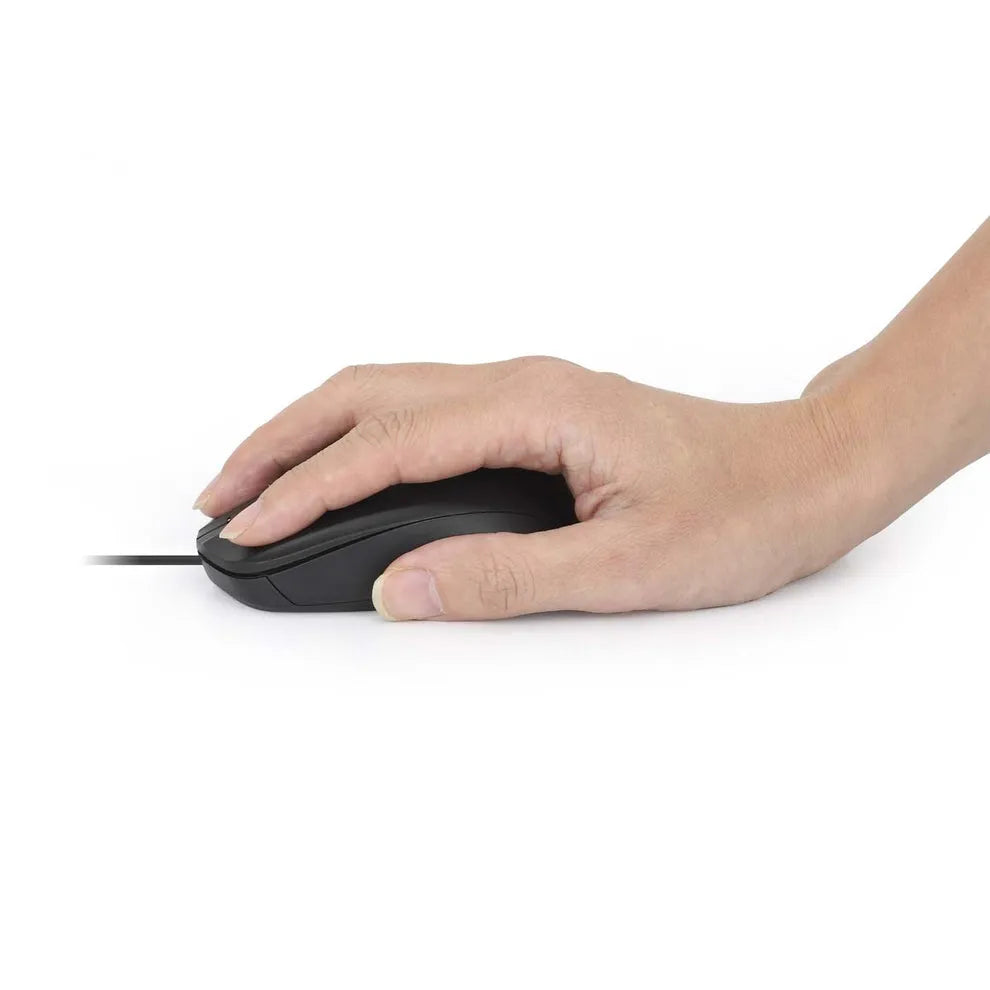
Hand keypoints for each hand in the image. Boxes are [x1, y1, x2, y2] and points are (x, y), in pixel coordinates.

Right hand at [194, 357, 874, 619]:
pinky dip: (362, 434)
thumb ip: (503, 577)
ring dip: (313, 431)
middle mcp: (519, 382)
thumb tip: (397, 588)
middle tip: (221, 493)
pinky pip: (422, 408)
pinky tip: (345, 466)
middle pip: (365, 391)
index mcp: (534, 406)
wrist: (804, 472)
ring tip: (260, 478)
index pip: (386, 443)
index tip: (249, 528)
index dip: (307, 489)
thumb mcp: (622, 567)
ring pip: (387, 391)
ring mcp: (524, 391)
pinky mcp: (532, 412)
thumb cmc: (739, 510)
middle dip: (281, 440)